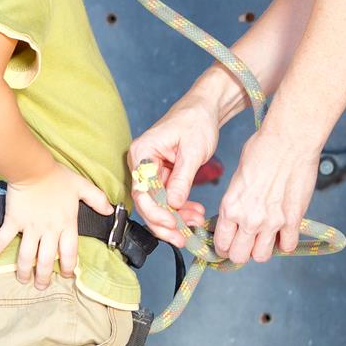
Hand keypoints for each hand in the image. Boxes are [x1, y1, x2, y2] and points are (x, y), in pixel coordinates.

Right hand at [0, 162, 113, 288]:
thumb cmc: (57, 176)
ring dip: (24, 270)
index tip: (66, 276)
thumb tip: (111, 211)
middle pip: (46, 260)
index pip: (69, 252)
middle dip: (43, 277)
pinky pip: (4, 238)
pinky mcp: (14, 221)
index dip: (69, 267)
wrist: (33, 168)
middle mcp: (49, 230)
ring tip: (22, 280)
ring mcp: (30, 227)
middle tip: (41, 286)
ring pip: (26, 256)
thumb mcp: (82, 186)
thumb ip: (97, 199)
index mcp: (66, 224)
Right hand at [127, 95, 221, 246]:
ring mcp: (151, 170)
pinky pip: (167, 198)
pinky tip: (195, 213)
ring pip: (157, 204)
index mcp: (142, 153)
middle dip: (165, 222)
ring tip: (195, 223)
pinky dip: (180, 208)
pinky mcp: (162, 175)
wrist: (204, 108)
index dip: (155, 212)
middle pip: (146, 202)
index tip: (174, 223)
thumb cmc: (196, 121)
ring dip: (175, 217)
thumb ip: (182, 179)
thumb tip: (174, 205)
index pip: (141, 191)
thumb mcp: (192, 150)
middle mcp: (141, 163)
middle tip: (183, 237)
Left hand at [213, 127, 319, 264]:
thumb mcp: (237, 178)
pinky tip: (283, 231)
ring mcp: (272, 222)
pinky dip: (284, 242)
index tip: (228, 244)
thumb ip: (235, 202)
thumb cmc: (261, 150)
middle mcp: (249, 219)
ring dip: (261, 249)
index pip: (221, 244)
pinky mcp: (293, 220)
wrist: (288, 140)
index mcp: (230, 207)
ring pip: (262, 256)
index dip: (223, 248)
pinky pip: (287, 246)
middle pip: (239, 256)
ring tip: (264, 237)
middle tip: (245, 242)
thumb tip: (234, 217)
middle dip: (240, 251)